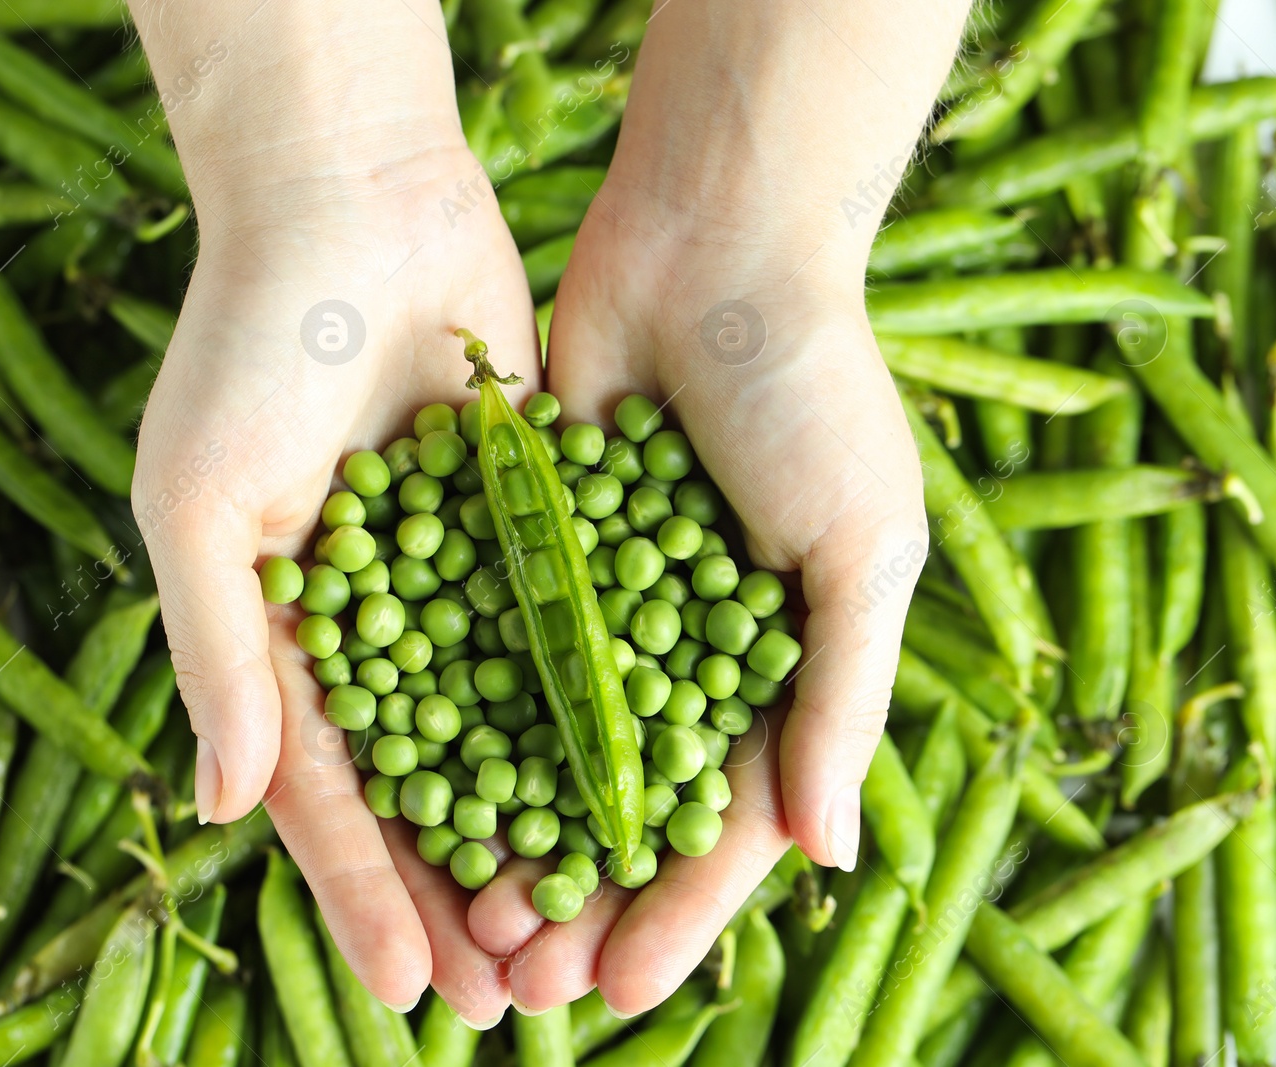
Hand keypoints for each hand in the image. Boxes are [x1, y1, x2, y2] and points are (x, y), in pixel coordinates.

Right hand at [128, 0, 539, 1022]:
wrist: (354, 200)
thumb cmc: (249, 346)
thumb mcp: (200, 501)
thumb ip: (222, 652)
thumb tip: (223, 809)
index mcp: (283, 634)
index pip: (328, 794)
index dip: (366, 895)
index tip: (413, 990)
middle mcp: (375, 623)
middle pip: (424, 786)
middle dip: (460, 893)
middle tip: (510, 1001)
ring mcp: (458, 579)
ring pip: (504, 731)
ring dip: (538, 828)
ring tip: (581, 927)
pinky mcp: (532, 526)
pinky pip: (566, 636)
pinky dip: (596, 713)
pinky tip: (640, 789)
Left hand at [461, 0, 964, 1014]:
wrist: (715, 245)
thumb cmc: (814, 395)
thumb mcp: (860, 552)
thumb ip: (840, 702)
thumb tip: (827, 861)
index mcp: (769, 670)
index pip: (716, 822)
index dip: (672, 911)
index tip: (620, 991)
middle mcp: (674, 653)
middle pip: (613, 807)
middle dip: (574, 899)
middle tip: (519, 986)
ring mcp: (593, 604)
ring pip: (536, 751)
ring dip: (504, 838)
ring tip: (461, 924)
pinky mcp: (522, 547)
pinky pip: (483, 655)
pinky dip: (454, 727)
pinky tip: (415, 797)